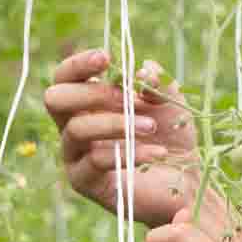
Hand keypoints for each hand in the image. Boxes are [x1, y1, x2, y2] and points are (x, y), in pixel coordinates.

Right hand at [43, 47, 203, 227]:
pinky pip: (96, 160)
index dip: (79, 64)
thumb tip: (142, 71)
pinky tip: (157, 152)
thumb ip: (156, 82)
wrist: (187, 183)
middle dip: (92, 93)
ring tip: (151, 127)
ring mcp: (75, 155)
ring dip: (116, 123)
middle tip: (127, 98)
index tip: (107, 58)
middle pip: (55, 99)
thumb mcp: (170, 103)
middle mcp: (73, 126)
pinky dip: (130, 152)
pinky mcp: (85, 182)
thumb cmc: (172, 138)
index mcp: (87, 102)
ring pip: (76, 129)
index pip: (65, 77)